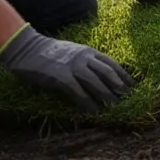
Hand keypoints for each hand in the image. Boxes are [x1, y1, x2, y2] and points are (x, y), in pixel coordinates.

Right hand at [0, 24, 134, 112]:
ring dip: (106, 96)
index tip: (132, 85)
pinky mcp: (61, 77)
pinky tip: (93, 111)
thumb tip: (100, 75)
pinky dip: (87, 102)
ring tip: (113, 106)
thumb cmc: (50, 52)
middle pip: (107, 73)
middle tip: (127, 97)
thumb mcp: (74, 52)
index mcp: (89, 51)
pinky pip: (78, 92)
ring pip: (96, 83)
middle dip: (118, 86)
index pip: (112, 64)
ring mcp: (73, 67)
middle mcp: (84, 58)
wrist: (27, 48)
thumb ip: (87, 60)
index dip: (123, 75)